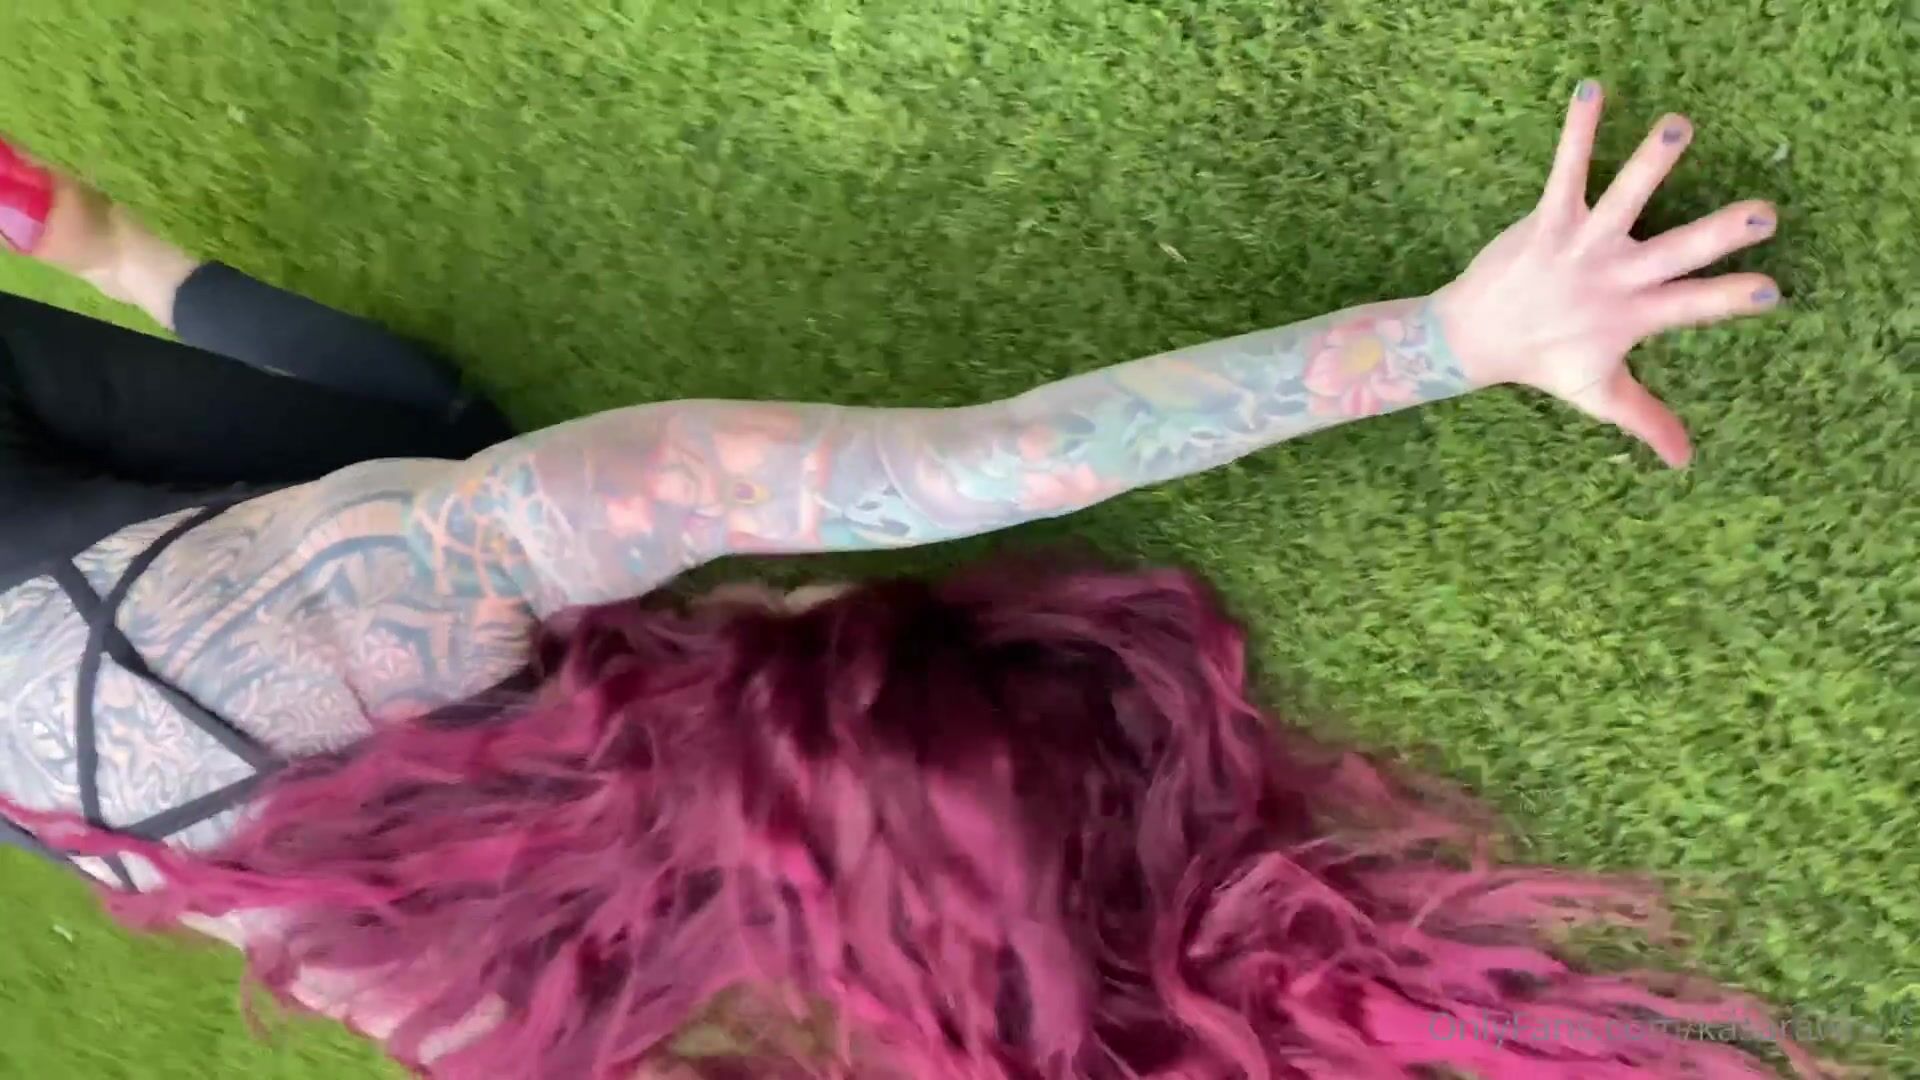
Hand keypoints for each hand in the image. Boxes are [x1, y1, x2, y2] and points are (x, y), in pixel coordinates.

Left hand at [1434, 81, 1778, 466]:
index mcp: (1633, 315)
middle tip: (1763, 211)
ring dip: (1649, 164)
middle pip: (1675, 252)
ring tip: (1676, 127)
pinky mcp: (1547, 221)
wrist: (1471, 339)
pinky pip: (1566, 170)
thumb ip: (1646, 420)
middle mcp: (1612, 278)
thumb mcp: (1597, 394)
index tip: (1771, 290)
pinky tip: (1591, 92)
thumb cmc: (1543, 362)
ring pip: (1622, 200)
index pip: (1693, 308)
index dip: (1730, 298)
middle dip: (1718, 233)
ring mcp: (1580, 246)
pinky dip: (1578, 132)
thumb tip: (1684, 461)